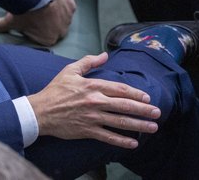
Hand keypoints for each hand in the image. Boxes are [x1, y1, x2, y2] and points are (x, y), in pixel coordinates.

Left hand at [0, 0, 75, 46]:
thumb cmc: (27, 11)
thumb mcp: (11, 20)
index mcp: (48, 40)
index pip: (41, 36)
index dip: (33, 28)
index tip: (28, 20)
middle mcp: (61, 32)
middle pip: (52, 27)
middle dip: (46, 21)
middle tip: (35, 12)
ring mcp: (68, 19)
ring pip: (61, 17)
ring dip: (54, 12)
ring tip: (44, 3)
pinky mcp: (72, 6)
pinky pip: (67, 6)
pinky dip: (61, 2)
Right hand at [27, 52, 160, 148]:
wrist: (40, 111)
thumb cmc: (55, 90)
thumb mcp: (70, 70)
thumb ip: (88, 62)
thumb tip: (104, 55)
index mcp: (93, 86)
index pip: (120, 89)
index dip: (136, 93)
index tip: (147, 98)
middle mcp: (95, 102)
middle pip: (125, 106)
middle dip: (143, 110)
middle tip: (157, 113)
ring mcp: (92, 118)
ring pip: (120, 122)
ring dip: (138, 125)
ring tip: (152, 127)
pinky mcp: (87, 131)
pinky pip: (108, 137)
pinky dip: (121, 141)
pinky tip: (133, 143)